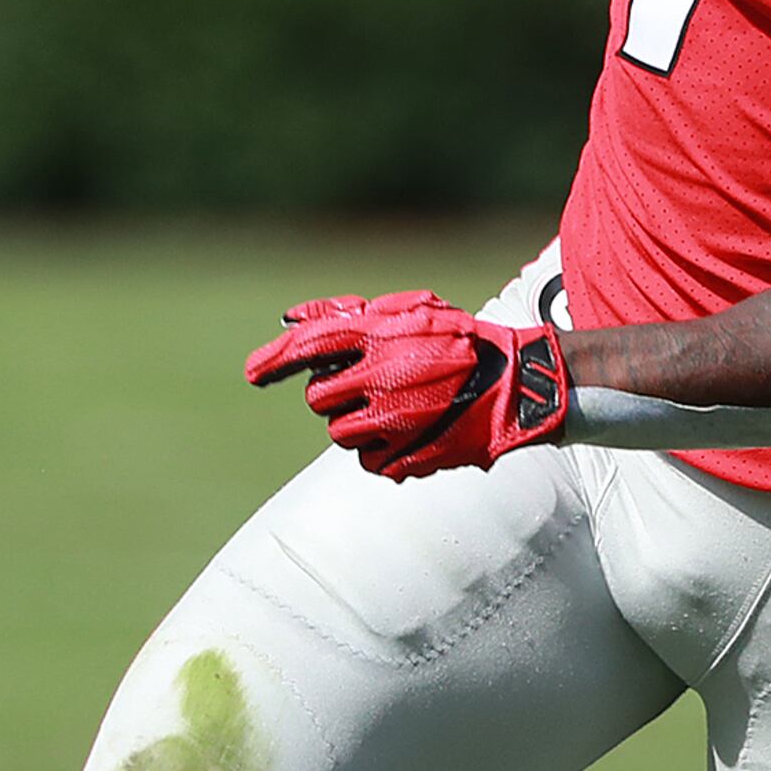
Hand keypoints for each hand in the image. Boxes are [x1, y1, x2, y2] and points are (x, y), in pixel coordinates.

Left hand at [246, 290, 569, 478]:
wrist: (515, 384)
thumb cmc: (461, 341)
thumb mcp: (410, 310)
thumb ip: (347, 313)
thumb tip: (289, 319)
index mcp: (379, 338)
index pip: (308, 347)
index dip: (274, 361)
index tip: (254, 375)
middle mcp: (380, 379)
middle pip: (319, 398)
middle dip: (337, 394)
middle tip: (372, 386)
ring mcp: (392, 422)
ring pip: (340, 433)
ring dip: (359, 424)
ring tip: (397, 410)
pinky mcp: (405, 456)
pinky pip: (369, 461)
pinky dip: (383, 451)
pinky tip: (411, 432)